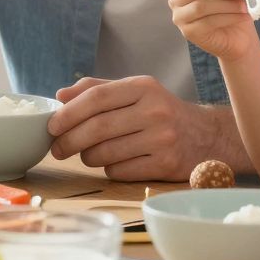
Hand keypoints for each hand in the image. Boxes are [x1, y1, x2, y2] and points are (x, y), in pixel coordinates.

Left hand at [48, 76, 209, 180]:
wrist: (208, 137)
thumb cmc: (162, 112)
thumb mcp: (136, 92)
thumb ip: (98, 89)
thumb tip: (61, 96)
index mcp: (144, 87)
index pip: (97, 97)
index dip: (69, 112)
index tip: (52, 125)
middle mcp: (155, 110)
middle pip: (97, 128)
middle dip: (69, 141)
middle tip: (57, 149)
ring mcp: (162, 139)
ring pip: (105, 154)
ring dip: (88, 157)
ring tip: (88, 154)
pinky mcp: (165, 164)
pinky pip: (120, 171)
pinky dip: (109, 169)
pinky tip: (115, 163)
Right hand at [169, 0, 258, 64]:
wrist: (237, 35)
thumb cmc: (229, 6)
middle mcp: (176, 0)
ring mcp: (180, 18)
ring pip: (201, 6)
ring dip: (226, 5)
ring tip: (244, 6)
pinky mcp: (189, 33)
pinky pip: (208, 22)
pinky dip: (228, 17)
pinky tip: (241, 16)